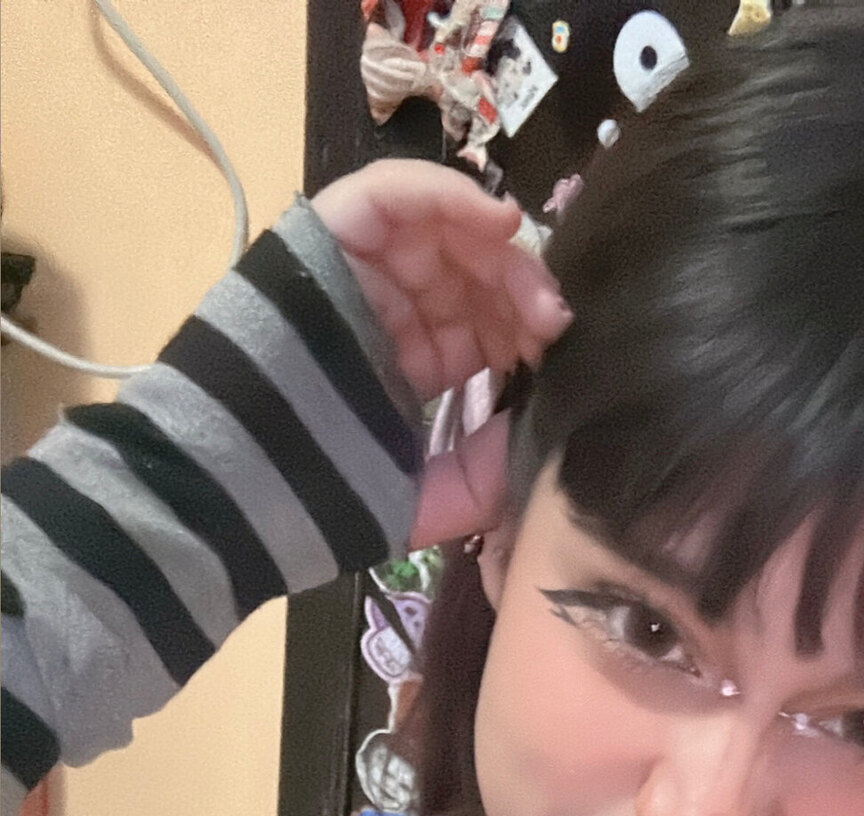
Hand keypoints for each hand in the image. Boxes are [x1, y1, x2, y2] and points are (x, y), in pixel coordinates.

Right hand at [311, 159, 571, 541]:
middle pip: (469, 273)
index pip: (480, 326)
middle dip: (520, 291)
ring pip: (442, 229)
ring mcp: (355, 269)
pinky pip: (393, 192)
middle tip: (554, 322)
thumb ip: (482, 474)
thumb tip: (542, 428)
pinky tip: (499, 224)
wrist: (232, 489)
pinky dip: (450, 195)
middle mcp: (386, 309)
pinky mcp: (326, 234)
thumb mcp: (422, 500)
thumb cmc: (318, 502)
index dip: (523, 332)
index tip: (558, 355)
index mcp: (407, 364)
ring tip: (533, 288)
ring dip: (500, 251)